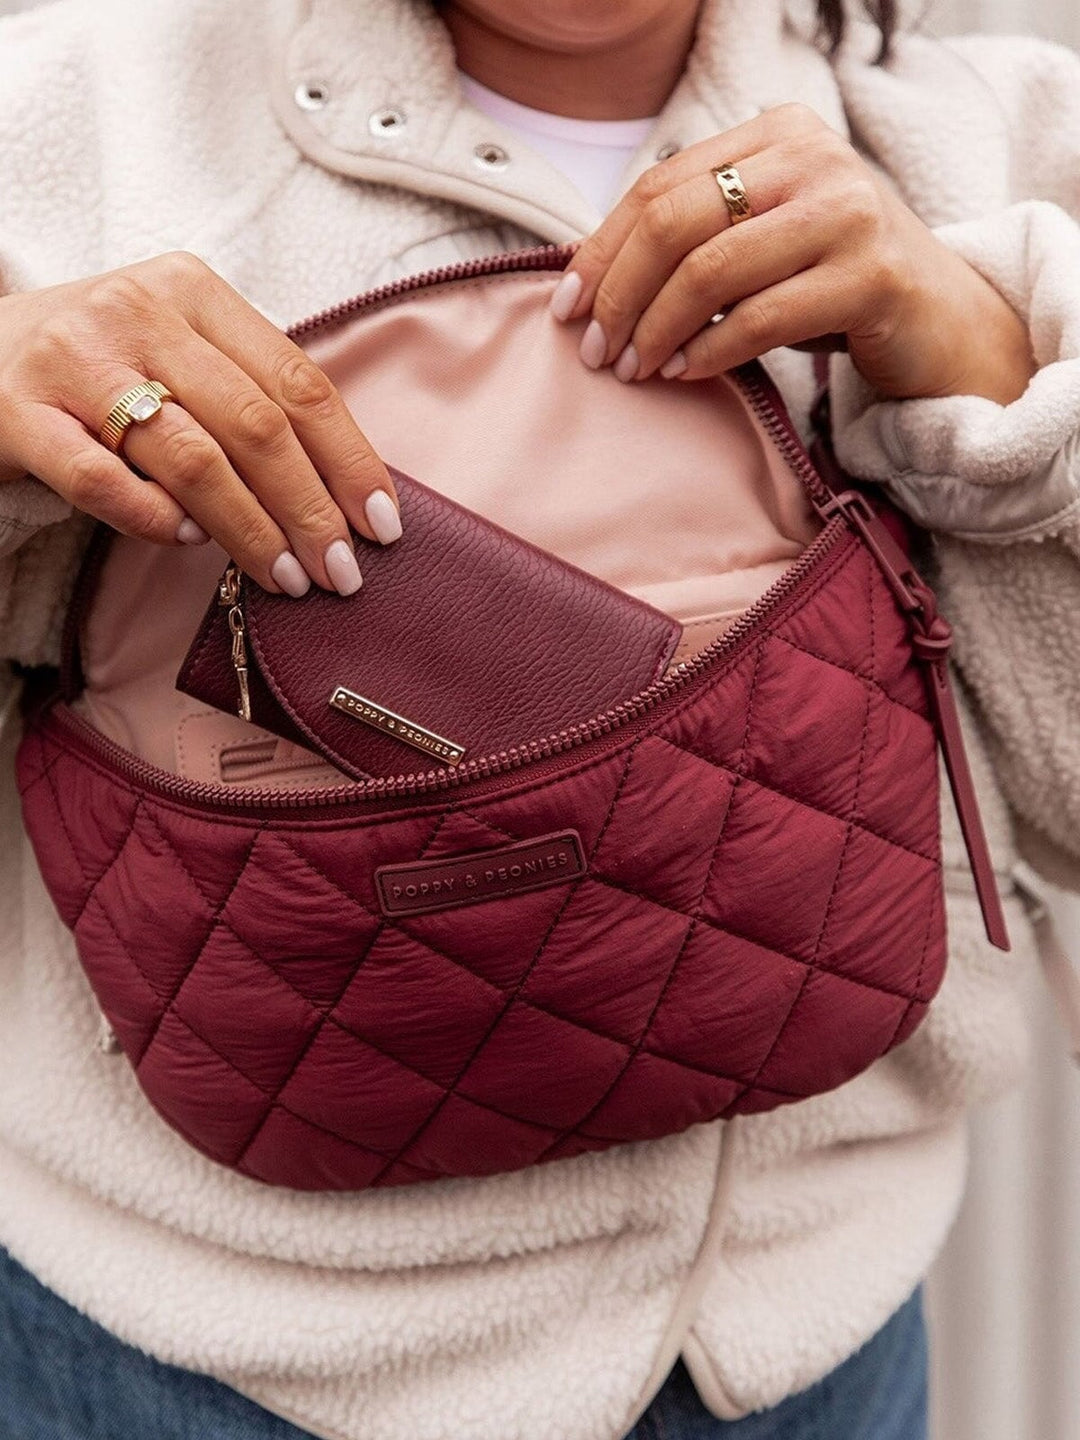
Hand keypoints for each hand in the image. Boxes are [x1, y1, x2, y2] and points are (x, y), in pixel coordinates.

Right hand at [0, 252, 401, 595]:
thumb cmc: (100, 365)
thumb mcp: (176, 348)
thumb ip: (247, 395)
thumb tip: (341, 492)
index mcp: (194, 291)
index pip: (298, 381)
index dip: (350, 460)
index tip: (382, 524)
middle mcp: (138, 312)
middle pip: (255, 425)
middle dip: (311, 510)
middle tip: (340, 572)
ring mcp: (76, 359)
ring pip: (191, 457)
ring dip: (250, 530)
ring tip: (284, 579)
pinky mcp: (20, 413)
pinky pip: (104, 482)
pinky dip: (154, 520)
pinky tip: (185, 543)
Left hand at [551, 104, 1035, 405]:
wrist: (941, 321)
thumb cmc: (834, 285)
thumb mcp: (765, 241)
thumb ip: (699, 235)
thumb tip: (590, 278)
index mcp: (777, 135)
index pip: (659, 186)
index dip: (602, 250)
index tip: (566, 305)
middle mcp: (813, 158)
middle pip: (674, 221)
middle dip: (619, 292)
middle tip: (594, 349)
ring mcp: (847, 212)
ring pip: (710, 269)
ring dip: (656, 328)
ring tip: (633, 369)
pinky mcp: (871, 275)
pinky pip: (760, 318)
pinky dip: (708, 351)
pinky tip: (683, 373)